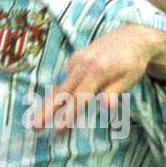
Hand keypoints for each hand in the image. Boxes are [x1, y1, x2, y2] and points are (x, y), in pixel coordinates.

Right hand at [28, 24, 165, 130]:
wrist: (132, 36)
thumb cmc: (133, 62)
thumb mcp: (129, 78)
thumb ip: (114, 92)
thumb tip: (108, 107)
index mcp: (97, 71)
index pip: (80, 98)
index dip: (69, 115)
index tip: (59, 130)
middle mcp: (83, 64)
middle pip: (61, 92)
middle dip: (46, 111)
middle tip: (33, 127)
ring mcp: (76, 59)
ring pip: (59, 86)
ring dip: (45, 104)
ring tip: (33, 120)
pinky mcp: (75, 58)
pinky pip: (64, 79)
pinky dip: (55, 93)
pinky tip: (47, 107)